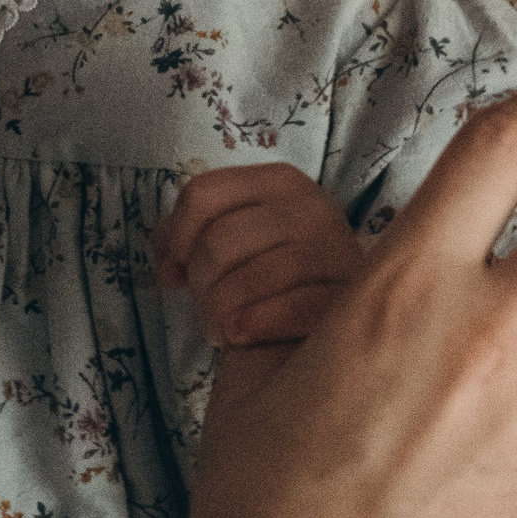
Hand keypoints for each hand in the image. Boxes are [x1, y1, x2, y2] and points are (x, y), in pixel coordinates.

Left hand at [156, 162, 364, 345]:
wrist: (332, 324)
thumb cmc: (271, 279)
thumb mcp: (235, 242)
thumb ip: (190, 236)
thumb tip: (168, 266)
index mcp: (280, 182)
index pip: (203, 193)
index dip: (176, 237)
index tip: (175, 271)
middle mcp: (312, 205)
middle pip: (219, 240)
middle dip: (200, 284)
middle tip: (205, 308)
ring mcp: (335, 249)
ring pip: (250, 277)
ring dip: (220, 312)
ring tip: (220, 328)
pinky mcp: (348, 296)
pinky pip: (290, 309)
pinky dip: (255, 325)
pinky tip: (240, 335)